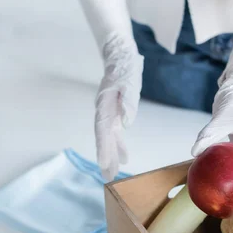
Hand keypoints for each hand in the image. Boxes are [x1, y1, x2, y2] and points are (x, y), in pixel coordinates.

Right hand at [94, 34, 142, 181]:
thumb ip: (128, 101)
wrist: (119, 55)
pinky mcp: (115, 113)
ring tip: (112, 173)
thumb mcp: (129, 81)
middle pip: (103, 138)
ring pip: (108, 138)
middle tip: (107, 177)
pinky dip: (118, 145)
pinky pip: (115, 133)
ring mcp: (108, 113)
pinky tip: (123, 158)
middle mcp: (104, 111)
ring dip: (110, 155)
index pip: (103, 130)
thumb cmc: (125, 67)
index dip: (103, 148)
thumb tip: (127, 122)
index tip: (104, 163)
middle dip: (105, 158)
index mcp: (105, 104)